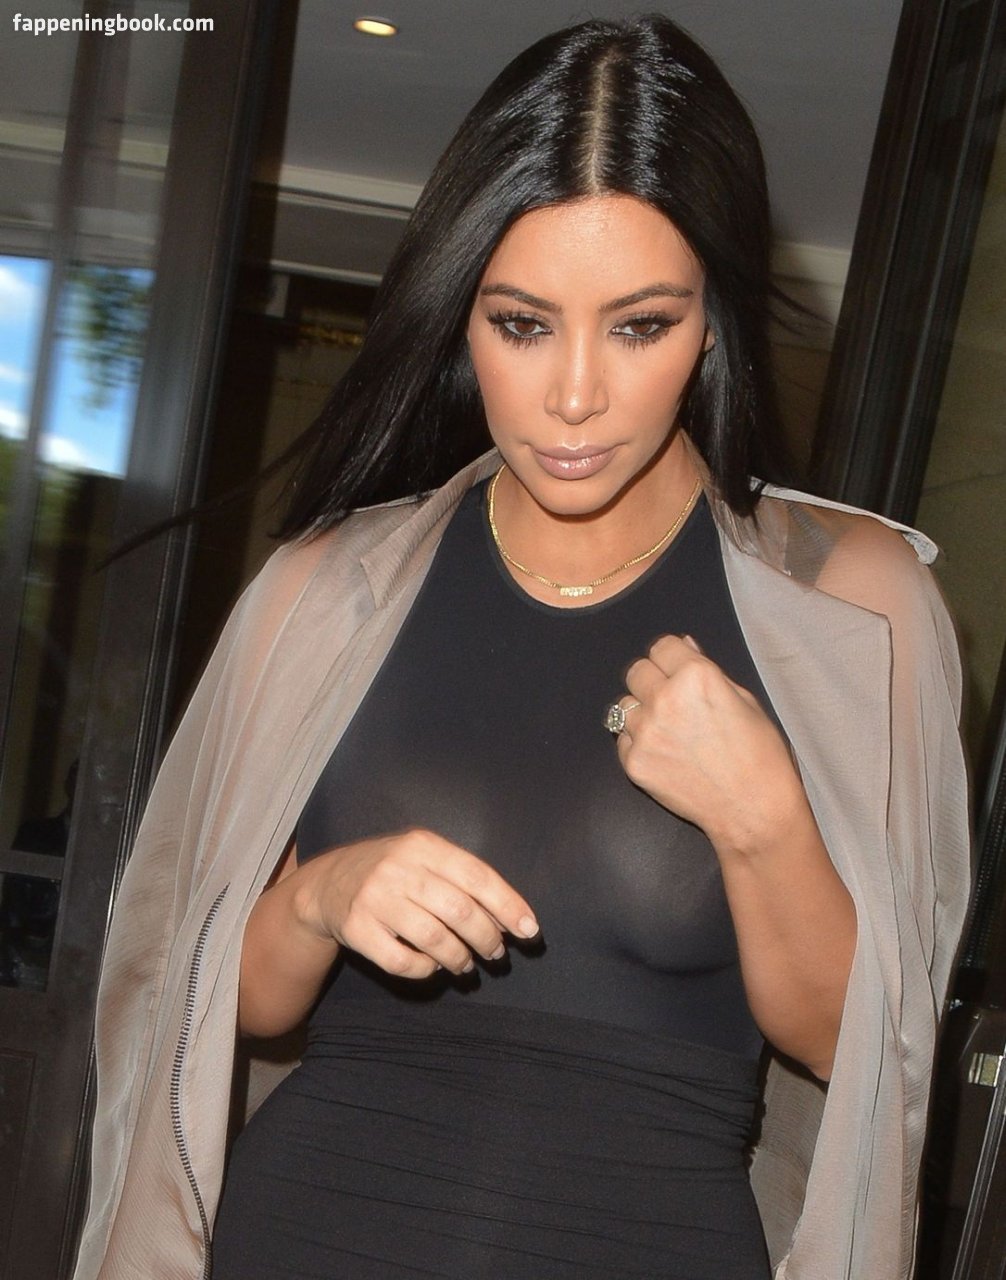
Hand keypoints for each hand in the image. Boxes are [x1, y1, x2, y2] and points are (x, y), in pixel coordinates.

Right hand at [295, 828, 538, 979]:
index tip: (530, 931)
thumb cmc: (394, 872)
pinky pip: (402, 961)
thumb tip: (511, 920)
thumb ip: (465, 882)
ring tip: (466, 965)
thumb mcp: (426, 860)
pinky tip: (432, 966)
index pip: (477, 876)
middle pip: (459, 910)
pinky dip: (425, 970)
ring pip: (433, 939)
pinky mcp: (356, 929)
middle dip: (487, 938)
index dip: (508, 906)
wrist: (329, 883)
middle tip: (496, 954)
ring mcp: (374, 898)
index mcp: (423, 845)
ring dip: (460, 958)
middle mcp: (398, 868)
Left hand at [615, 635, 804, 852]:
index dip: (672, 659)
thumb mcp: (745, 700)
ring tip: (669, 732)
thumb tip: (683, 645)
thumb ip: (708, 669)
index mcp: (696, 676)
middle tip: (673, 702)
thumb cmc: (760, 755)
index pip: (662, 646)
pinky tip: (666, 755)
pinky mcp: (634, 762)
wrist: (753, 810)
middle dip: (653, 681)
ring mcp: (646, 732)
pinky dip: (638, 743)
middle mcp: (665, 699)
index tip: (678, 672)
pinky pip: (623, 739)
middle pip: (636, 671)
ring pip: (624, 706)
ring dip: (642, 713)